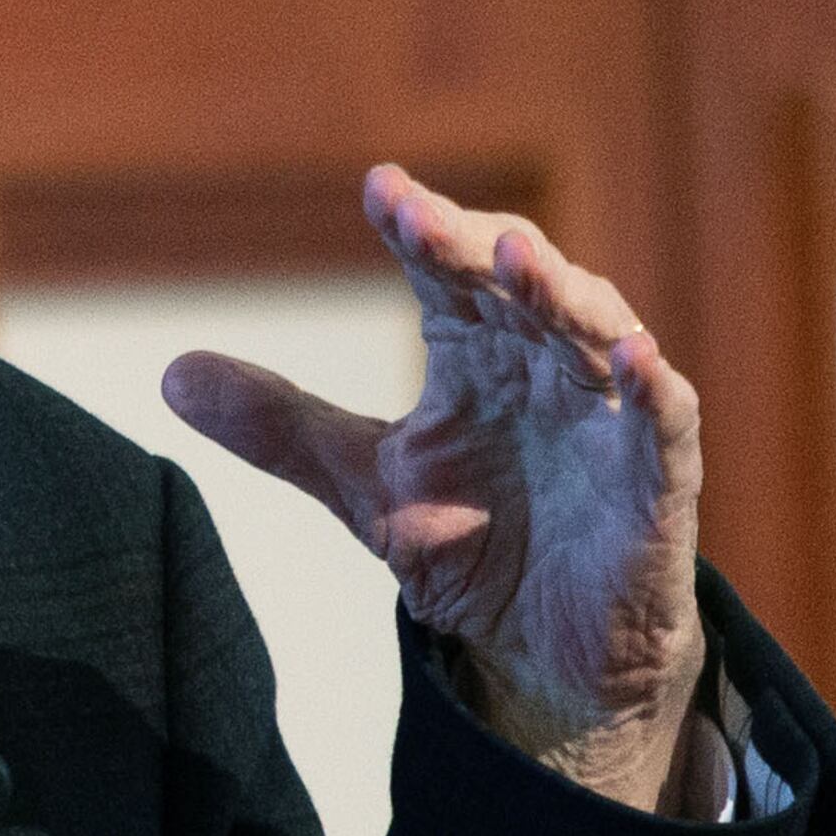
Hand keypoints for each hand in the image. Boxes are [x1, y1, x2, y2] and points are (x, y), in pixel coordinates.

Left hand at [159, 165, 710, 811]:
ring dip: (564, 296)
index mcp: (478, 359)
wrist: (543, 647)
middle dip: (482, 248)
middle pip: (522, 288)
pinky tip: (634, 359)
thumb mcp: (361, 483)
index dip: (420, 230)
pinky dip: (652, 390)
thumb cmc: (474, 541)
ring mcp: (608, 420)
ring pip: (598, 334)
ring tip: (520, 261)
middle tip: (430, 219)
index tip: (380, 188)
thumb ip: (279, 427)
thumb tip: (170, 373)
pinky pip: (665, 424)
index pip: (449, 276)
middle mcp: (546, 371)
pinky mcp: (658, 482)